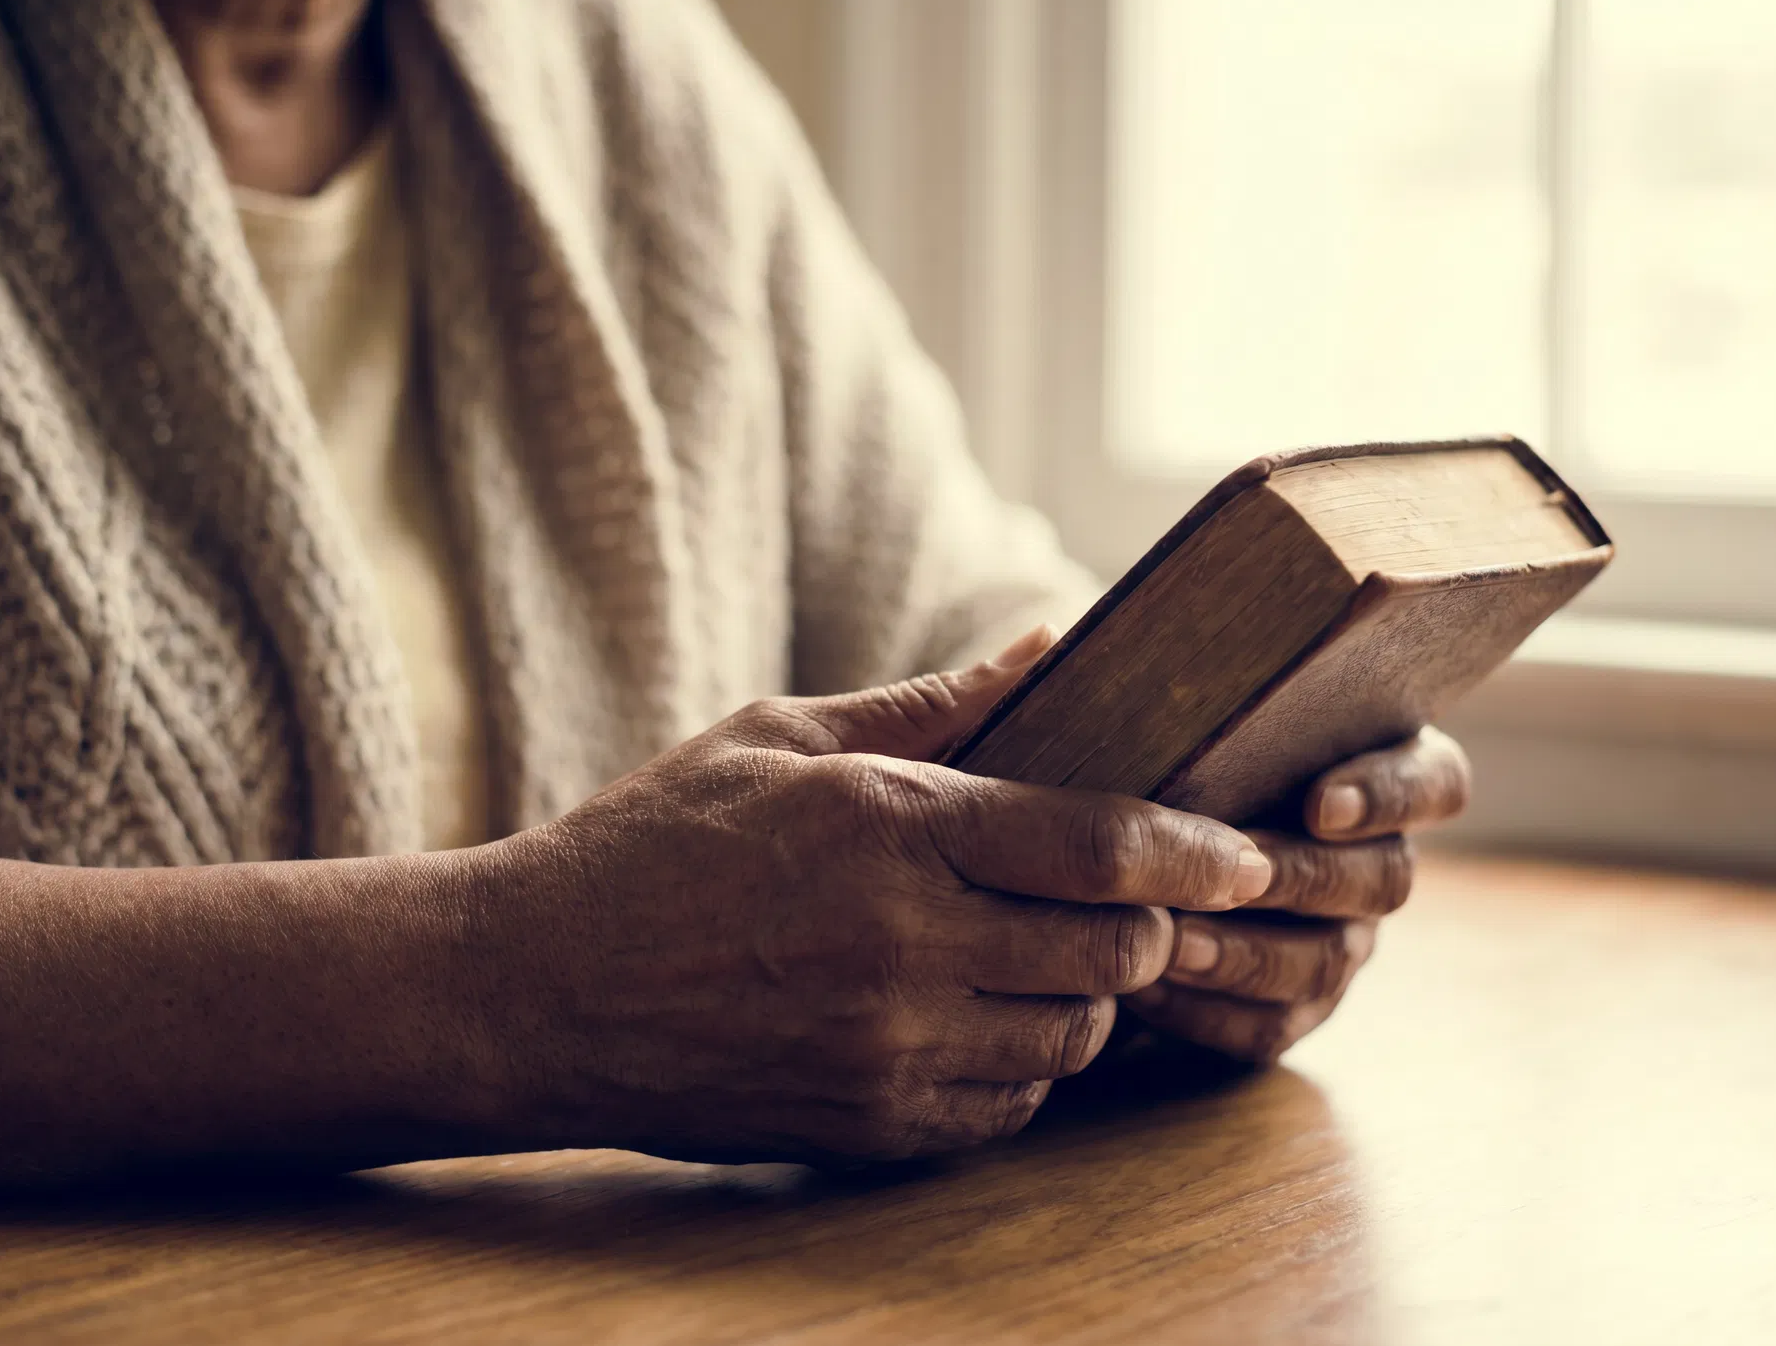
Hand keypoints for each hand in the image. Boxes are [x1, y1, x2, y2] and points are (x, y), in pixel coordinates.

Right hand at [461, 629, 1275, 1164]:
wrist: (530, 992)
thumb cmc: (649, 843)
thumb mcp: (773, 738)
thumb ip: (927, 707)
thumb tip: (1046, 647)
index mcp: (887, 828)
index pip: (1098, 842)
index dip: (1196, 846)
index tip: (1245, 848)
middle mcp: (903, 947)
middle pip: (1112, 950)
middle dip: (1143, 921)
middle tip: (1118, 895)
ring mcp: (887, 1051)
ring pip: (1073, 1038)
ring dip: (1082, 995)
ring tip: (1033, 954)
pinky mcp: (867, 1127)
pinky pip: (1007, 1109)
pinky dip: (1019, 1064)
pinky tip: (971, 1018)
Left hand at [1120, 728, 1471, 1061]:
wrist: (1126, 860)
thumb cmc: (1169, 766)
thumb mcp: (1193, 730)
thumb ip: (1205, 706)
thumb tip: (1127, 656)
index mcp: (1383, 777)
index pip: (1435, 783)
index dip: (1389, 796)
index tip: (1319, 804)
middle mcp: (1377, 863)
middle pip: (1384, 879)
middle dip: (1302, 877)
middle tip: (1231, 873)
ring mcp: (1345, 940)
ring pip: (1327, 960)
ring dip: (1248, 953)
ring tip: (1175, 939)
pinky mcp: (1295, 1005)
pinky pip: (1272, 1024)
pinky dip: (1209, 1010)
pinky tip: (1149, 986)